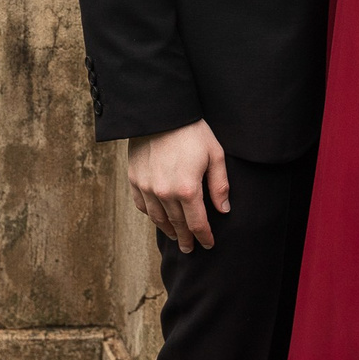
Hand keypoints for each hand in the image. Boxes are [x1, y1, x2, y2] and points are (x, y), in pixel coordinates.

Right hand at [127, 119, 229, 252]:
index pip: (197, 223)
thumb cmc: (191, 131)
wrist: (159, 111)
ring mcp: (147, 187)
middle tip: (190, 248)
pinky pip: (142, 205)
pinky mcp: (135, 179)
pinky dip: (150, 214)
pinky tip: (157, 217)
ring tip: (175, 236)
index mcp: (187, 189)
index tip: (209, 244)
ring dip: (168, 230)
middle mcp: (164, 193)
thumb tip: (223, 209)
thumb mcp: (214, 154)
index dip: (204, 237)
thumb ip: (219, 184)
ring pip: (158, 218)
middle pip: (177, 225)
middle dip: (186, 238)